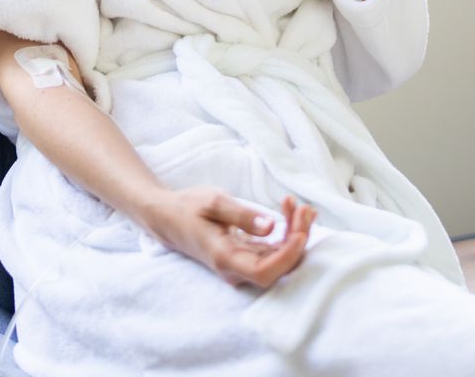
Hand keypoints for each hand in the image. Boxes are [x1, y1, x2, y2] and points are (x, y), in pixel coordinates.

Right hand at [140, 189, 316, 288]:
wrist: (169, 217)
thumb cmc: (188, 207)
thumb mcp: (213, 202)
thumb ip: (242, 215)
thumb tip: (271, 227)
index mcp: (225, 258)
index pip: (263, 272)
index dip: (286, 257)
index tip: (299, 233)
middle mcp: (235, 268)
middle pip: (277, 267)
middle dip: (297, 239)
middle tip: (305, 208)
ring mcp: (242, 265)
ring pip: (279, 259)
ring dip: (296, 234)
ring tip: (302, 207)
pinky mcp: (247, 256)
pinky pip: (273, 251)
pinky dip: (287, 232)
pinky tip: (292, 212)